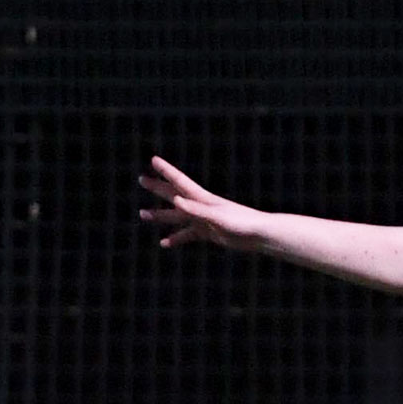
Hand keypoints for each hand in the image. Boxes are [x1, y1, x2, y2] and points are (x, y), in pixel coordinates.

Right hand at [137, 156, 269, 248]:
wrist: (261, 236)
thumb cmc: (243, 224)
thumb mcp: (218, 217)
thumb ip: (197, 210)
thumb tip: (176, 201)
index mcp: (203, 199)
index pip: (180, 181)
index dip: (166, 170)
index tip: (153, 159)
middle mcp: (201, 207)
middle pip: (174, 195)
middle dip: (157, 187)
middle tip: (141, 179)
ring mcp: (204, 220)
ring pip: (177, 216)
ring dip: (160, 215)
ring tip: (142, 214)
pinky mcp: (209, 233)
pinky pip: (188, 235)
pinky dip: (176, 238)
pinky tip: (164, 244)